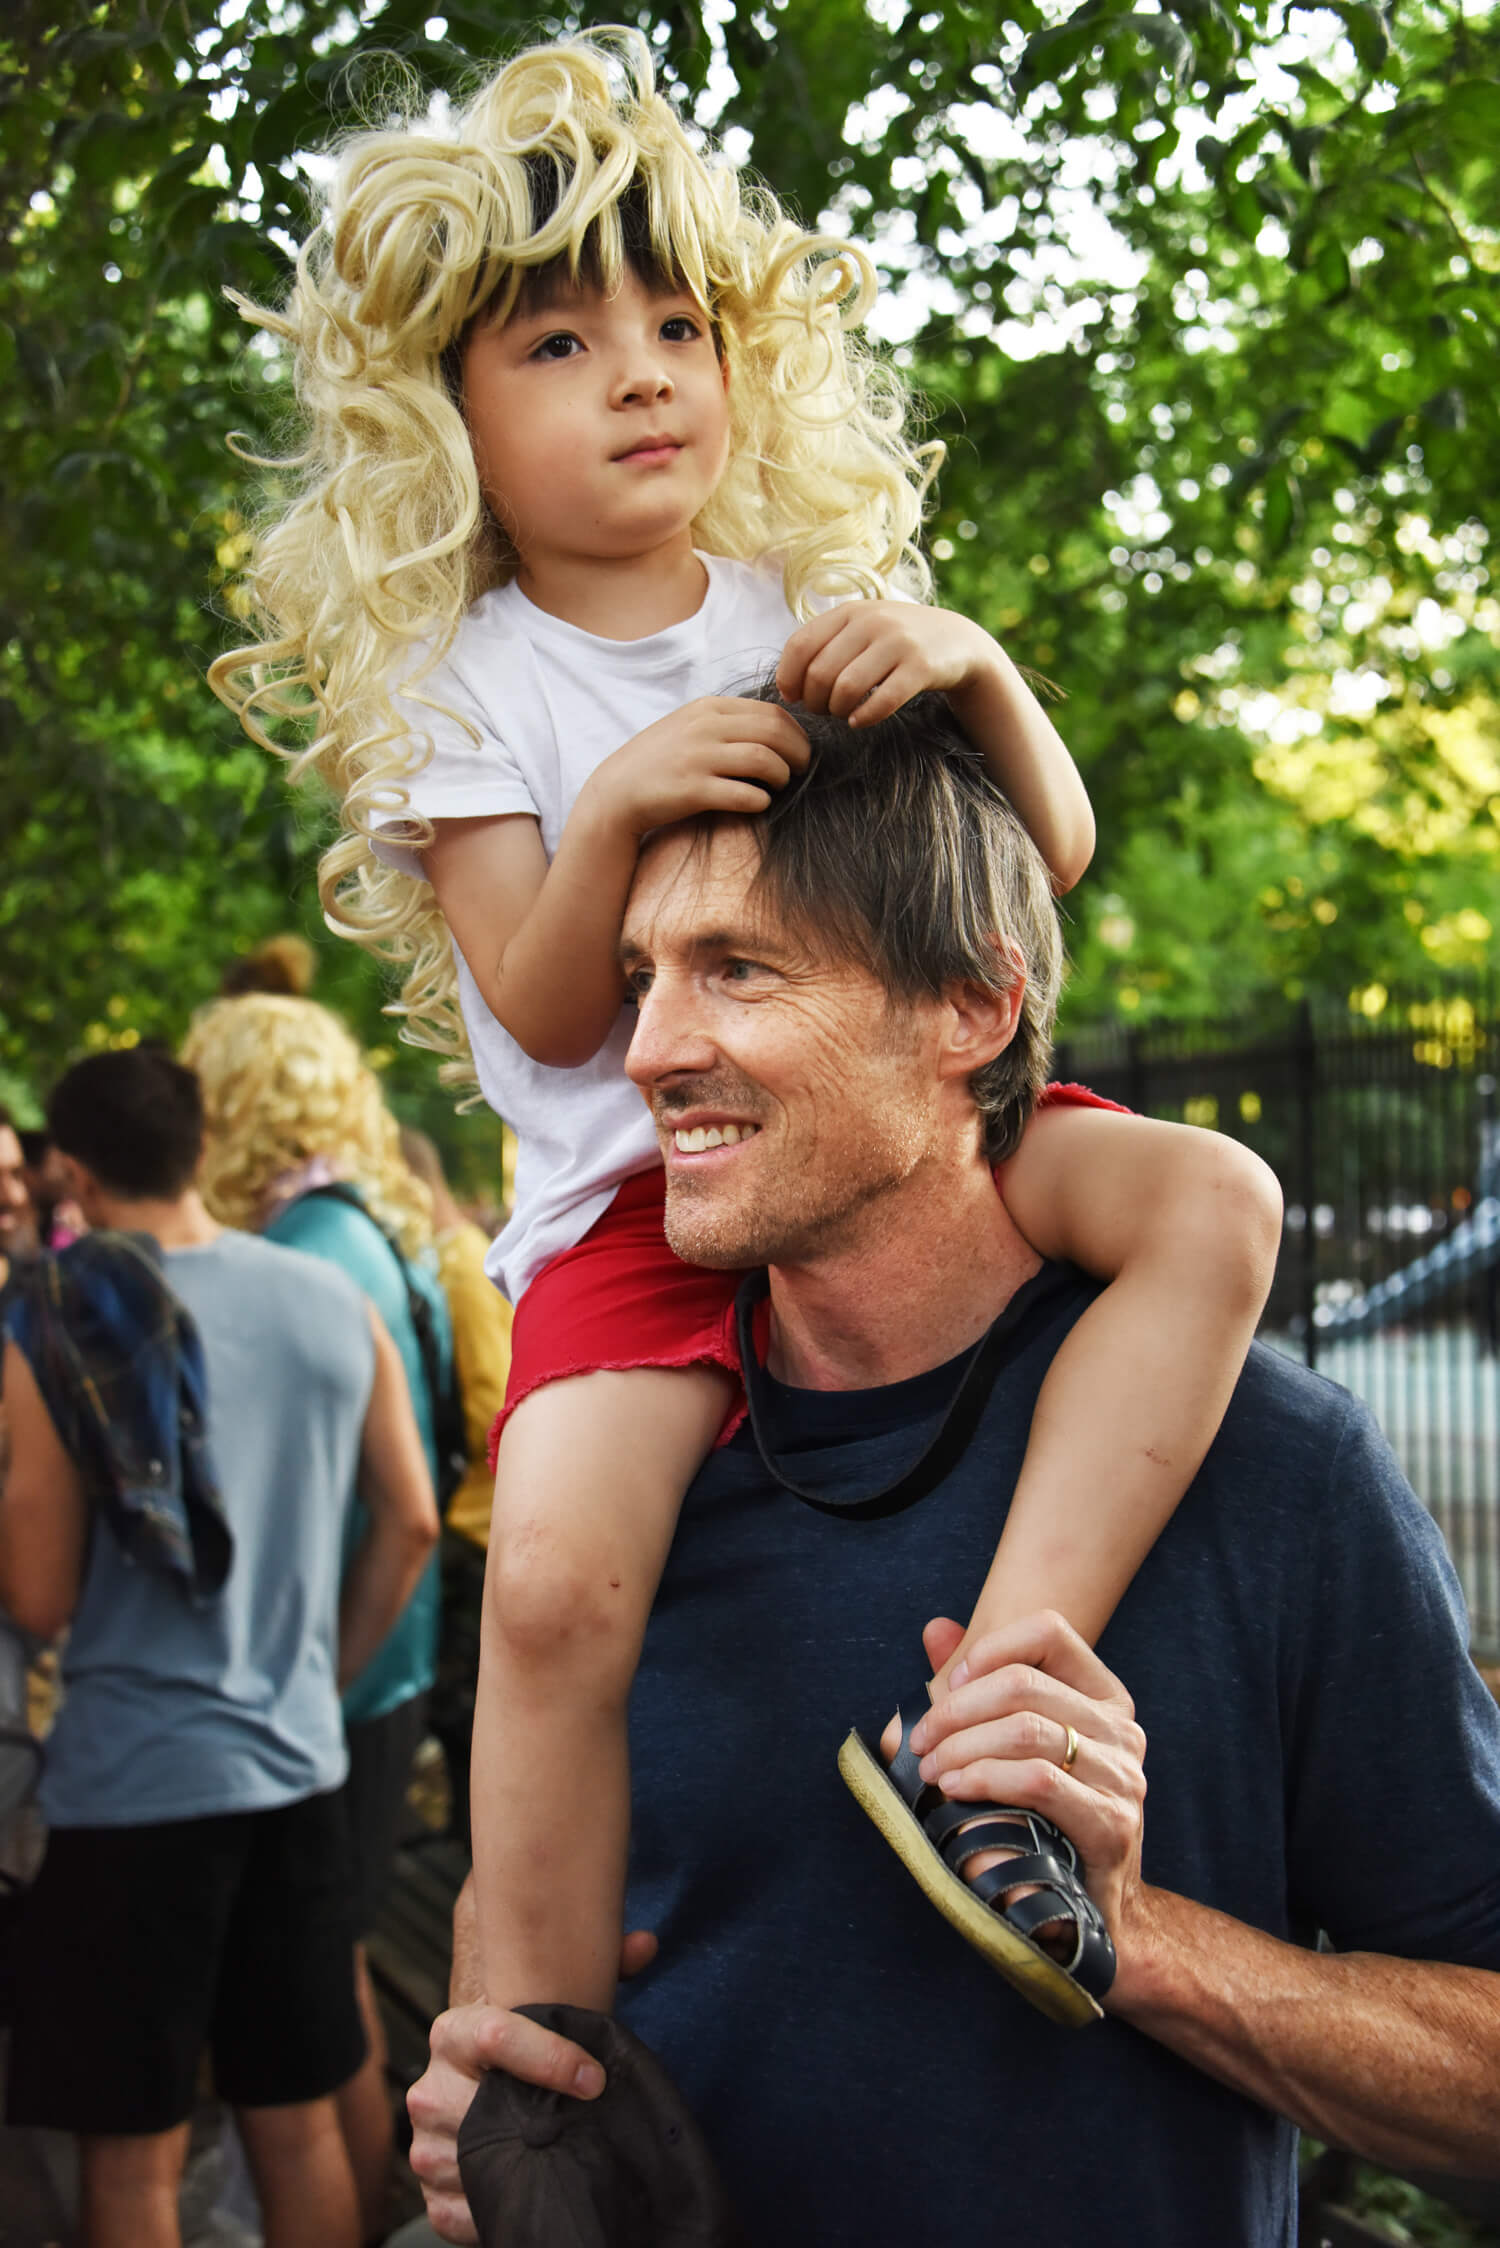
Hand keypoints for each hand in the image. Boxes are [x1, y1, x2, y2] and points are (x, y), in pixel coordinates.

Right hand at [407, 1930, 658, 2243]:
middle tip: (586, 2124)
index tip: (595, 2078)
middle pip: (478, 2105)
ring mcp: (425, 2144)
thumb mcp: (559, 2010)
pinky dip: (498, 2207)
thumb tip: (646, 1943)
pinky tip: (533, 2193)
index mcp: (455, 2031)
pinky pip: (459, 2211)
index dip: (551, 2057)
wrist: (488, 2097)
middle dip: (538, 2118)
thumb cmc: (535, 2051)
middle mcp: (430, 2086)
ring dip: (521, 2164)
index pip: (496, 2036)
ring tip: (565, 2158)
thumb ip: (602, 1968)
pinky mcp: (432, 2195)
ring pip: (471, 2159)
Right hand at [582, 697, 808, 841]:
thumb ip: (726, 722)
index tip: (801, 750)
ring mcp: (698, 758)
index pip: (770, 711)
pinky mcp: (693, 791)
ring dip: (782, 776)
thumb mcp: (689, 726)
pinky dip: (760, 800)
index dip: (796, 732)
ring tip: (780, 786)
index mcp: (707, 707)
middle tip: (802, 770)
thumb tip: (776, 729)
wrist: (617, 792)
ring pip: (764, 760)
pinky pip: (744, 795)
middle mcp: (704, 728)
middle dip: (798, 753)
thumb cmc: (660, 762)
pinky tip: (760, 804)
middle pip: (773, 732)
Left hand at [776, 602, 996, 728]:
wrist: (957, 640)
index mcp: (849, 612)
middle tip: (824, 710)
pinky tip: (860, 721)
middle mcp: (871, 621)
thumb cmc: (895, 642)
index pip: (800, 645)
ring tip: (843, 714)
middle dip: (814, 702)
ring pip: (846, 689)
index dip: (789, 677)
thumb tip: (786, 688)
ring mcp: (898, 642)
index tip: (794, 697)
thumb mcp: (861, 629)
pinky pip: (881, 702)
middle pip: (820, 673)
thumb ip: (824, 647)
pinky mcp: (921, 667)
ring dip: (838, 712)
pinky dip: (864, 718)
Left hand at [907, 1610, 1147, 1978]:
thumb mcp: (1011, 1746)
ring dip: (962, 1746)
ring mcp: (1122, 1776)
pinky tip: (956, 1790)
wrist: (1089, 1912)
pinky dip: (986, 1778)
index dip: (990, 1647)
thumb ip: (975, 1688)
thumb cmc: (1042, 1819)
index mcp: (1102, 1697)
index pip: (1050, 1632)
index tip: (947, 1682)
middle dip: (957, 1708)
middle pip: (1025, 1684)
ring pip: (1028, 1730)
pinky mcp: (1111, 1823)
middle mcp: (1121, 1729)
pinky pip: (1038, 1781)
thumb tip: (934, 1631)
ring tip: (930, 1769)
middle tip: (920, 1740)